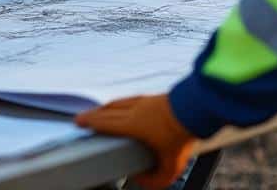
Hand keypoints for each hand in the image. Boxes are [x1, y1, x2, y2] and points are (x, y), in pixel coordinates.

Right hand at [75, 95, 196, 189]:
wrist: (198, 109)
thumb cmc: (182, 136)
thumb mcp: (170, 167)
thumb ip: (155, 179)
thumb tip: (142, 180)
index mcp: (132, 125)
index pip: (105, 122)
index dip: (90, 121)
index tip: (78, 121)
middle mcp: (135, 110)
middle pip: (109, 110)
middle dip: (95, 114)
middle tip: (84, 117)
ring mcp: (145, 101)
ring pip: (120, 102)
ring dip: (108, 107)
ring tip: (103, 111)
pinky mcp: (156, 97)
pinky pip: (132, 99)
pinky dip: (123, 102)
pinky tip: (128, 104)